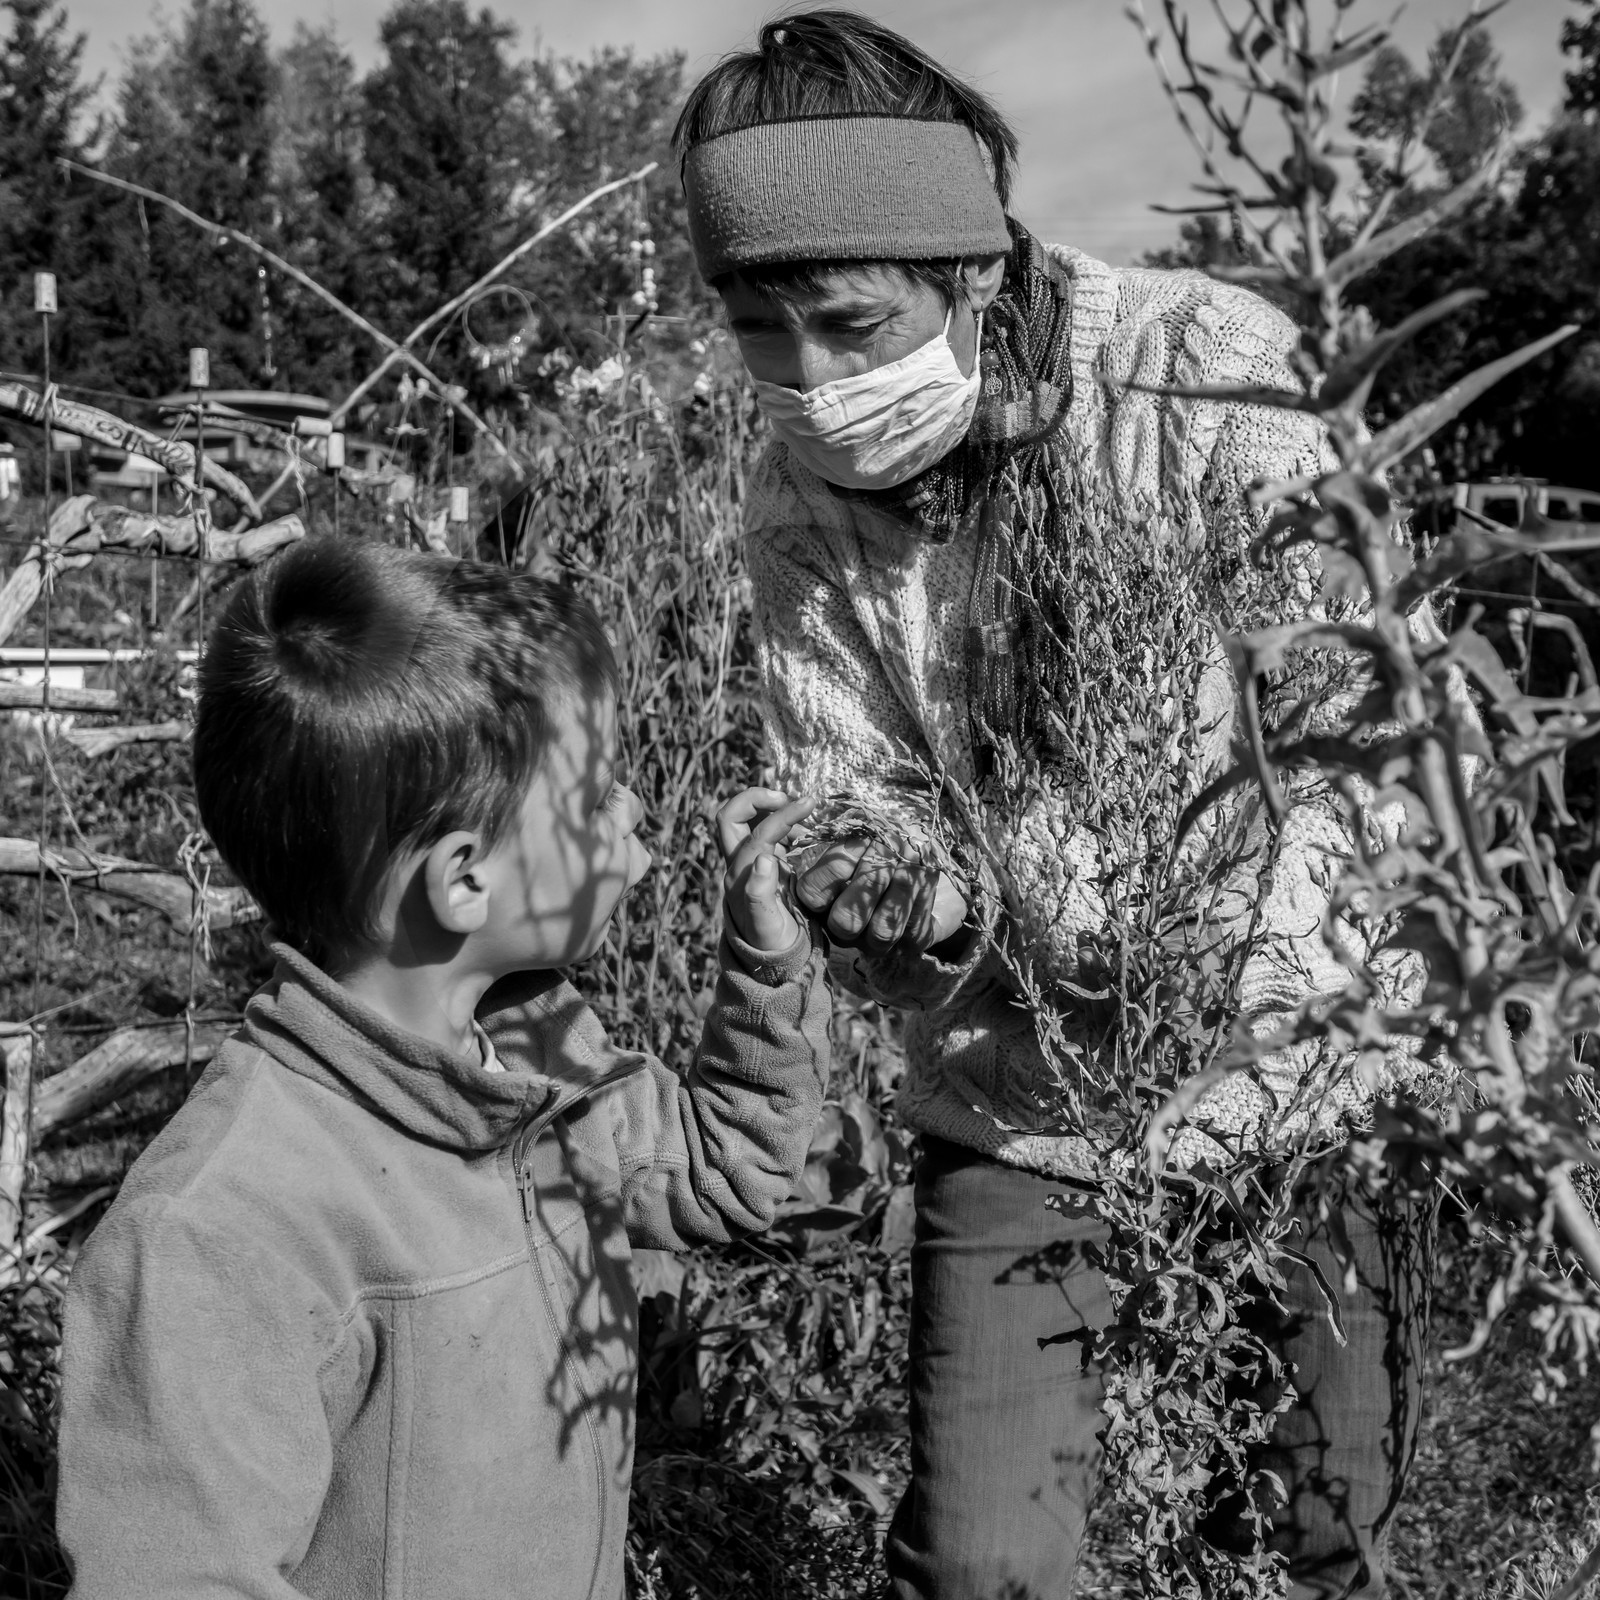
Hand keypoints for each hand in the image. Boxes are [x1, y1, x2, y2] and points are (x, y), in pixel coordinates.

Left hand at [717, 789, 817, 951]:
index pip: (758, 833)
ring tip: (803, 814)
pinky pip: (762, 829)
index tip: (811, 804)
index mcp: (739, 877)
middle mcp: (737, 864)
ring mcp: (747, 861)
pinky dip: (780, 819)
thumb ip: (759, 896)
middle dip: (756, 798)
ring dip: (769, 807)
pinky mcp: (760, 862)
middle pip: (729, 816)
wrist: (770, 957)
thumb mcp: (766, 927)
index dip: (783, 814)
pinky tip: (804, 830)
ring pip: (743, 819)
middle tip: (789, 798)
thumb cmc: (771, 942)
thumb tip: (763, 859)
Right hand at [793, 834, 967, 955]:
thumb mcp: (867, 834)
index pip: (812, 895)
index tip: (862, 839)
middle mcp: (844, 928)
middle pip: (844, 922)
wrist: (927, 860)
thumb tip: (864, 836)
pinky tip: (927, 869)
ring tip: (912, 854)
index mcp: (824, 899)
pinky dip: (922, 894)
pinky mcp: (910, 944)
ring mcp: (876, 941)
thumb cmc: (888, 843)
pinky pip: (914, 928)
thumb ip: (856, 837)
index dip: (835, 868)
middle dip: (869, 882)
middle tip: (890, 848)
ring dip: (900, 888)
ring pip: (882, 931)